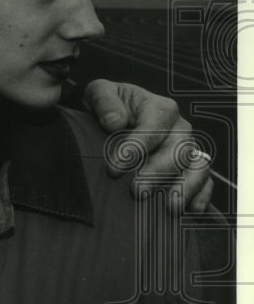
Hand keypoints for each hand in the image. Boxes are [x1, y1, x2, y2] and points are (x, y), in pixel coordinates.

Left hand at [82, 79, 212, 211]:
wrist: (115, 118)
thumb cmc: (109, 106)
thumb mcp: (98, 92)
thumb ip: (104, 101)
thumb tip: (114, 122)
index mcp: (160, 108)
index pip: (153, 127)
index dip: (135, 148)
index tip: (113, 169)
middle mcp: (179, 129)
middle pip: (177, 150)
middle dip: (157, 172)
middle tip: (137, 192)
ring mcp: (188, 149)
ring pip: (197, 167)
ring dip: (186, 187)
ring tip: (170, 207)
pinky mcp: (190, 169)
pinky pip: (205, 182)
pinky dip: (203, 195)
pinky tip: (192, 210)